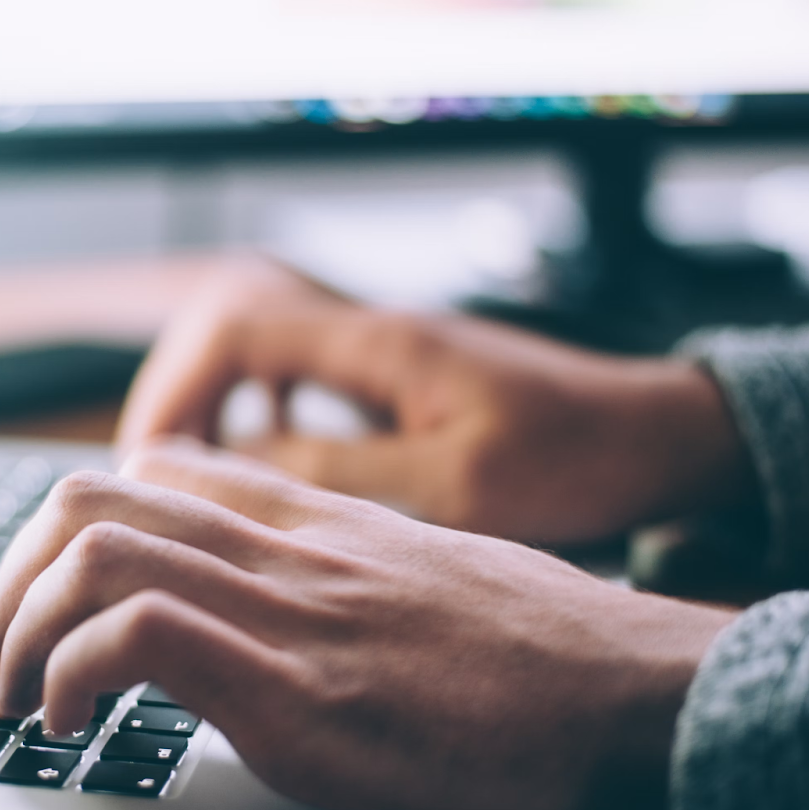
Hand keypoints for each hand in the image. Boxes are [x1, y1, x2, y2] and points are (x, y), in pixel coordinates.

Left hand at [0, 439, 734, 809]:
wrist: (651, 700)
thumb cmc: (558, 660)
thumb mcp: (439, 585)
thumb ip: (350, 577)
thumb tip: (291, 614)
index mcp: (322, 521)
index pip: (157, 470)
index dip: (69, 529)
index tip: (47, 601)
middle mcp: (292, 547)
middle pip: (92, 496)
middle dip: (7, 579)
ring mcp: (293, 612)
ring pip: (93, 548)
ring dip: (15, 627)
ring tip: (12, 700)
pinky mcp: (302, 694)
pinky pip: (139, 635)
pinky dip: (71, 675)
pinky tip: (71, 728)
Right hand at [116, 258, 754, 544]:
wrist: (656, 435)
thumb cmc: (576, 458)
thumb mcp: (456, 485)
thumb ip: (341, 472)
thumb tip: (235, 467)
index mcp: (379, 343)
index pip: (235, 326)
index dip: (175, 388)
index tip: (152, 461)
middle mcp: (371, 331)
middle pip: (230, 324)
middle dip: (178, 392)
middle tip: (154, 473)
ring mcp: (384, 350)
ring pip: (259, 347)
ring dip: (214, 401)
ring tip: (192, 472)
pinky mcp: (399, 377)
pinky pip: (298, 373)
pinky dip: (261, 410)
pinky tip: (265, 461)